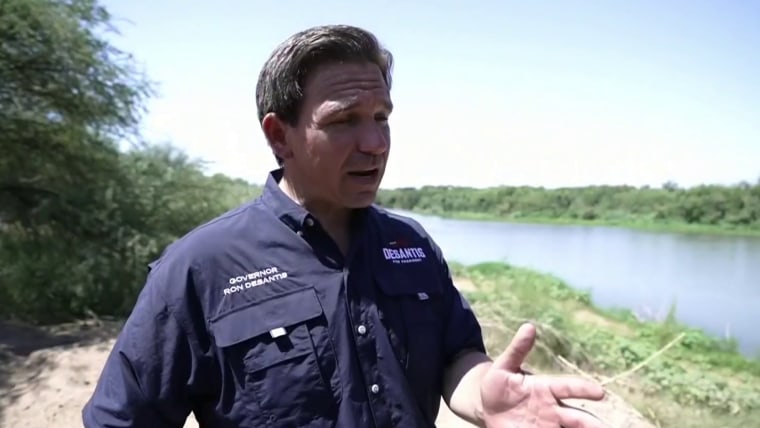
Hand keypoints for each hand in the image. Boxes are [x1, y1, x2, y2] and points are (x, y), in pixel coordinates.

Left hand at [479, 323, 607, 427]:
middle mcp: (552, 409)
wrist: (485, 406)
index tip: (600, 392)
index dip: (584, 389)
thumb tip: (528, 327)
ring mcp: (548, 424)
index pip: (569, 388)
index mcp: (546, 388)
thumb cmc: (497, 383)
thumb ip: (517, 350)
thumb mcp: (503, 366)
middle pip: (578, 417)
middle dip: (593, 424)